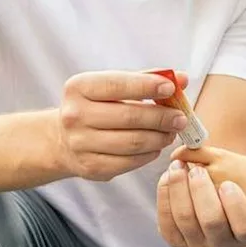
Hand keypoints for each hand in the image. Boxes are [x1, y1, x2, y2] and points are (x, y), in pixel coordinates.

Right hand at [56, 70, 189, 180]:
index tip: (171, 88)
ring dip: (160, 137)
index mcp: (79, 87)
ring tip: (172, 132)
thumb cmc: (97, 106)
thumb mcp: (113, 86)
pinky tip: (156, 146)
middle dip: (162, 117)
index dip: (147, 86)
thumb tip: (182, 79)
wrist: (64, 139)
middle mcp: (74, 115)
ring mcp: (80, 144)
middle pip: (129, 117)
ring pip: (133, 142)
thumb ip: (146, 79)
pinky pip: (130, 162)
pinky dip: (150, 154)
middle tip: (181, 117)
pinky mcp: (91, 167)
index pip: (117, 85)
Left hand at [156, 135, 245, 246]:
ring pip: (186, 221)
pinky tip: (167, 177)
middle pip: (212, 223)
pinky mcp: (177, 241)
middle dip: (202, 192)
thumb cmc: (242, 183)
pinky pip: (166, 223)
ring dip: (179, 190)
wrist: (216, 196)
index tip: (228, 182)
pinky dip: (165, 198)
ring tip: (178, 166)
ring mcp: (199, 246)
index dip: (236, 205)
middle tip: (196, 169)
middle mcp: (224, 245)